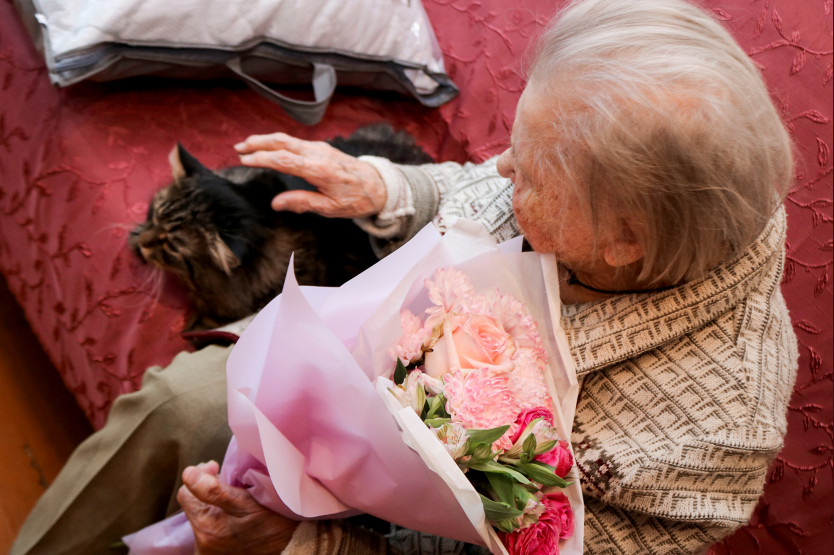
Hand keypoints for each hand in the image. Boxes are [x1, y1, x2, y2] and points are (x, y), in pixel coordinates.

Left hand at [177, 461, 298, 554]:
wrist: (291, 546)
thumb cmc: (273, 522)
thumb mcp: (246, 502)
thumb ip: (213, 490)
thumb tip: (188, 474)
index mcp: (205, 528)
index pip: (185, 494)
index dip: (200, 476)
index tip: (216, 468)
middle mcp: (201, 544)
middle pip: (192, 506)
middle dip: (205, 490)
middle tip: (225, 479)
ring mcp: (207, 552)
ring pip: (201, 516)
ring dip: (212, 504)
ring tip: (232, 498)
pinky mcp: (214, 554)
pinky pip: (209, 529)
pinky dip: (217, 518)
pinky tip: (232, 515)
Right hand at [235, 132, 386, 217]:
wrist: (379, 185)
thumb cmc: (356, 199)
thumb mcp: (330, 208)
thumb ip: (302, 203)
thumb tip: (276, 203)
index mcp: (320, 170)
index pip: (284, 160)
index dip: (262, 159)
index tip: (244, 160)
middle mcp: (319, 154)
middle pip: (283, 142)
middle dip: (258, 143)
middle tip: (238, 148)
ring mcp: (320, 148)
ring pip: (288, 139)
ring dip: (265, 140)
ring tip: (246, 145)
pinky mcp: (321, 148)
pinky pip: (295, 142)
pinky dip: (277, 142)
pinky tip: (267, 148)